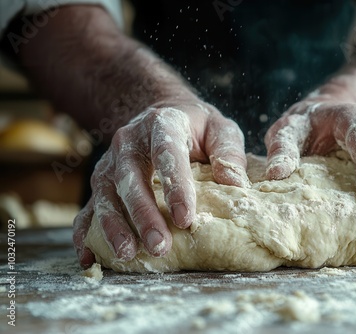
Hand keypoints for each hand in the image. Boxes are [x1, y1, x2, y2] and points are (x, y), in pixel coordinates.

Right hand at [73, 103, 248, 267]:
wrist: (160, 113)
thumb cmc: (195, 126)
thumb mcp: (218, 128)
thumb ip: (228, 151)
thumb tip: (235, 184)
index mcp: (162, 123)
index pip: (166, 153)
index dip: (175, 187)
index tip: (186, 219)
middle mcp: (129, 142)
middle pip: (131, 179)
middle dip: (144, 215)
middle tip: (160, 246)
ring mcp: (110, 162)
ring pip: (106, 195)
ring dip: (115, 226)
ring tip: (128, 255)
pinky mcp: (101, 181)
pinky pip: (87, 207)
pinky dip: (85, 233)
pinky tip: (89, 257)